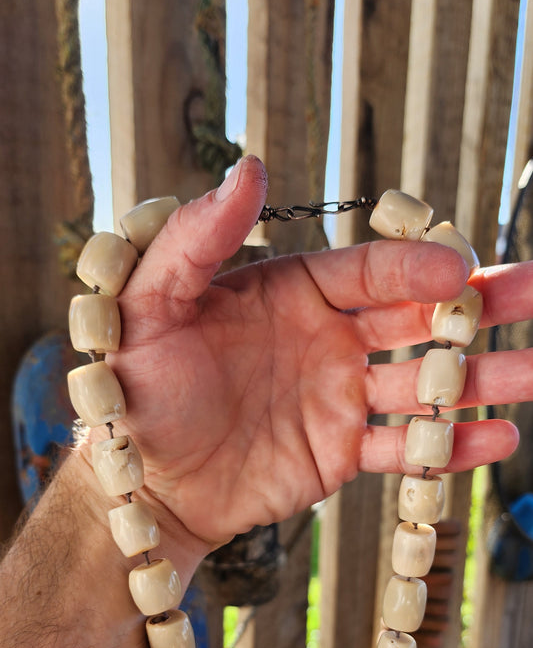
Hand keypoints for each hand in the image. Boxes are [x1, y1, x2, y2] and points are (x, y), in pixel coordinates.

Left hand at [109, 155, 532, 551]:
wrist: (139, 480)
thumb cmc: (136, 387)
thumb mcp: (150, 303)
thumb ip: (198, 237)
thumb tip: (249, 167)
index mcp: (291, 292)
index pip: (367, 272)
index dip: (413, 268)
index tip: (457, 269)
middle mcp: (327, 339)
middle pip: (417, 316)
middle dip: (478, 305)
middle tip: (532, 291)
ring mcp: (340, 398)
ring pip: (426, 382)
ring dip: (484, 377)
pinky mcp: (342, 453)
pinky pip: (405, 448)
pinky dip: (450, 447)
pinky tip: (498, 436)